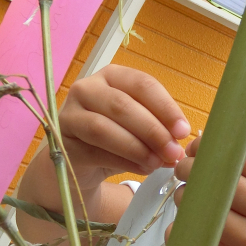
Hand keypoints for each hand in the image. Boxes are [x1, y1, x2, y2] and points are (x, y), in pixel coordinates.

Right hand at [57, 67, 190, 189]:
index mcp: (112, 76)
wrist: (81, 164)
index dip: (165, 107)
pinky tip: (142, 169)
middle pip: (122, 105)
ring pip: (104, 128)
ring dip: (136, 147)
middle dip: (153, 130)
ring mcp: (70, 113)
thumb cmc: (115, 138)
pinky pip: (95, 151)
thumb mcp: (139, 128)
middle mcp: (87, 88)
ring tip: (158, 163)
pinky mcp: (62, 141)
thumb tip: (179, 144)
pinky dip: (123, 161)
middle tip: (174, 151)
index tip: (183, 131)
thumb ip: (158, 130)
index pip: (142, 84)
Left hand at [173, 139, 245, 245]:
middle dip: (189, 170)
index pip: (240, 153)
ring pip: (194, 204)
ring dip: (185, 200)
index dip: (210, 148)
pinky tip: (195, 231)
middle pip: (212, 176)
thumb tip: (204, 145)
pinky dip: (181, 230)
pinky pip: (184, 235)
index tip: (197, 149)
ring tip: (194, 205)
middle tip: (184, 172)